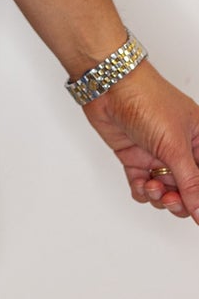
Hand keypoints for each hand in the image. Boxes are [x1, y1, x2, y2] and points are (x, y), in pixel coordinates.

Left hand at [81, 61, 198, 223]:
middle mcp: (180, 149)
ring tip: (152, 187)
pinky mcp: (134, 157)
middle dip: (180, 200)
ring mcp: (157, 153)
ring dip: (159, 196)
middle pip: (188, 189)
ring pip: (165, 190)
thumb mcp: (175, 145)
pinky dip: (141, 190)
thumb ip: (190, 183)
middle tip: (171, 199)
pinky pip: (142, 184)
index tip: (197, 212)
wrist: (108, 85)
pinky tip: (140, 184)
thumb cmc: (147, 100)